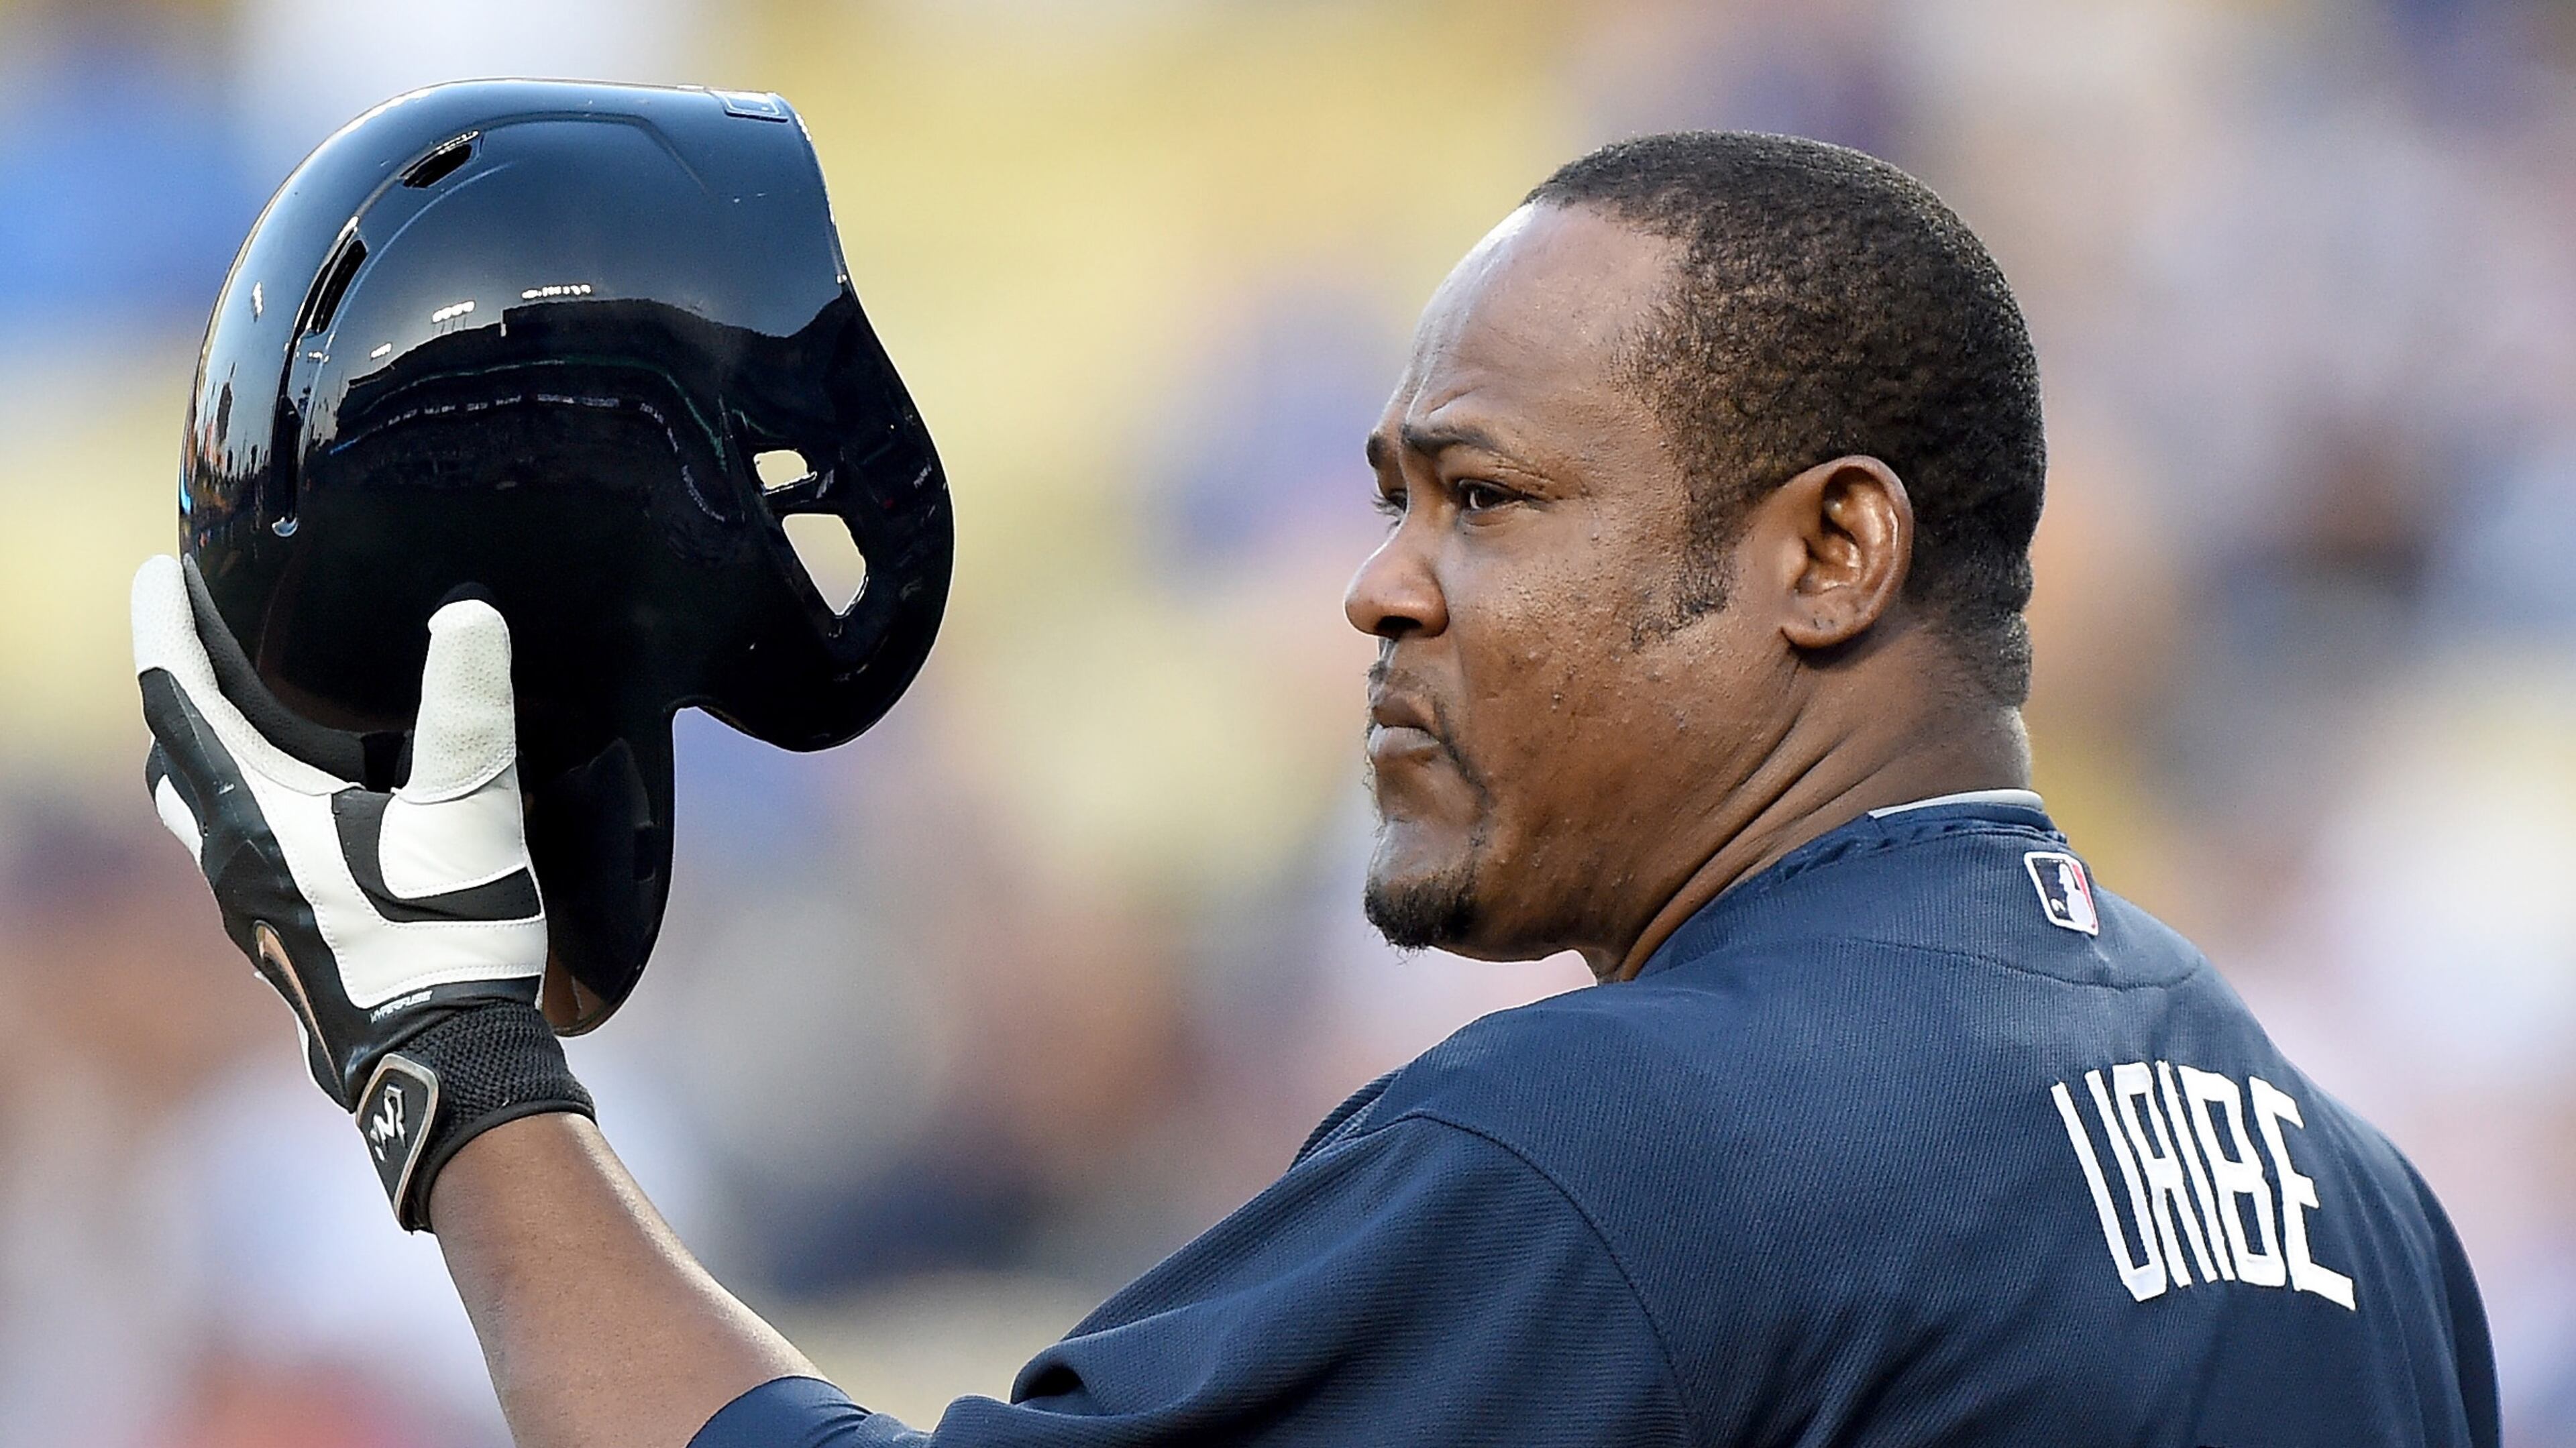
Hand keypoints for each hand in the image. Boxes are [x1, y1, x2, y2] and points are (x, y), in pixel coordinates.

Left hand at [133, 555, 589, 1229]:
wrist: (445, 1060)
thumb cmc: (445, 936)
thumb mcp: (469, 813)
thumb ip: (468, 711)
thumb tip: (468, 618)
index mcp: (256, 817)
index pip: (180, 701)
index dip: (164, 629)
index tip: (156, 573)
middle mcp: (234, 863)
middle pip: (174, 762)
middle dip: (178, 699)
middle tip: (202, 648)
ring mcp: (253, 913)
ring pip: (205, 818)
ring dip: (214, 762)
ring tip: (259, 726)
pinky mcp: (284, 946)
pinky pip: (246, 861)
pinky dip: (257, 815)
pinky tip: (318, 819)